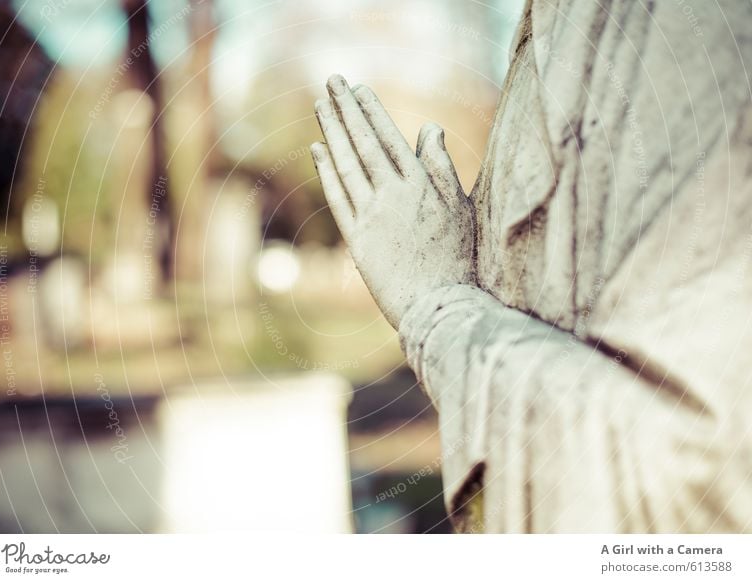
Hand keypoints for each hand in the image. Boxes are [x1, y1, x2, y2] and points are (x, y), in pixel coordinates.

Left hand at [311, 74, 474, 328]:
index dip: (372, 111)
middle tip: (331, 81)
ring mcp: (372, 216)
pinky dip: (325, 171)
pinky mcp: (357, 239)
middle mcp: (393, 194)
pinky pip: (337, 197)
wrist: (439, 304)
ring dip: (331, 132)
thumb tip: (430, 128)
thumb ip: (443, 166)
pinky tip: (317, 150)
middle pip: (364, 143)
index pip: (390, 138)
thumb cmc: (458, 258)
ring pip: (346, 164)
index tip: (358, 90)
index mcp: (421, 184)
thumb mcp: (460, 207)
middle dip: (346, 109)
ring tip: (320, 106)